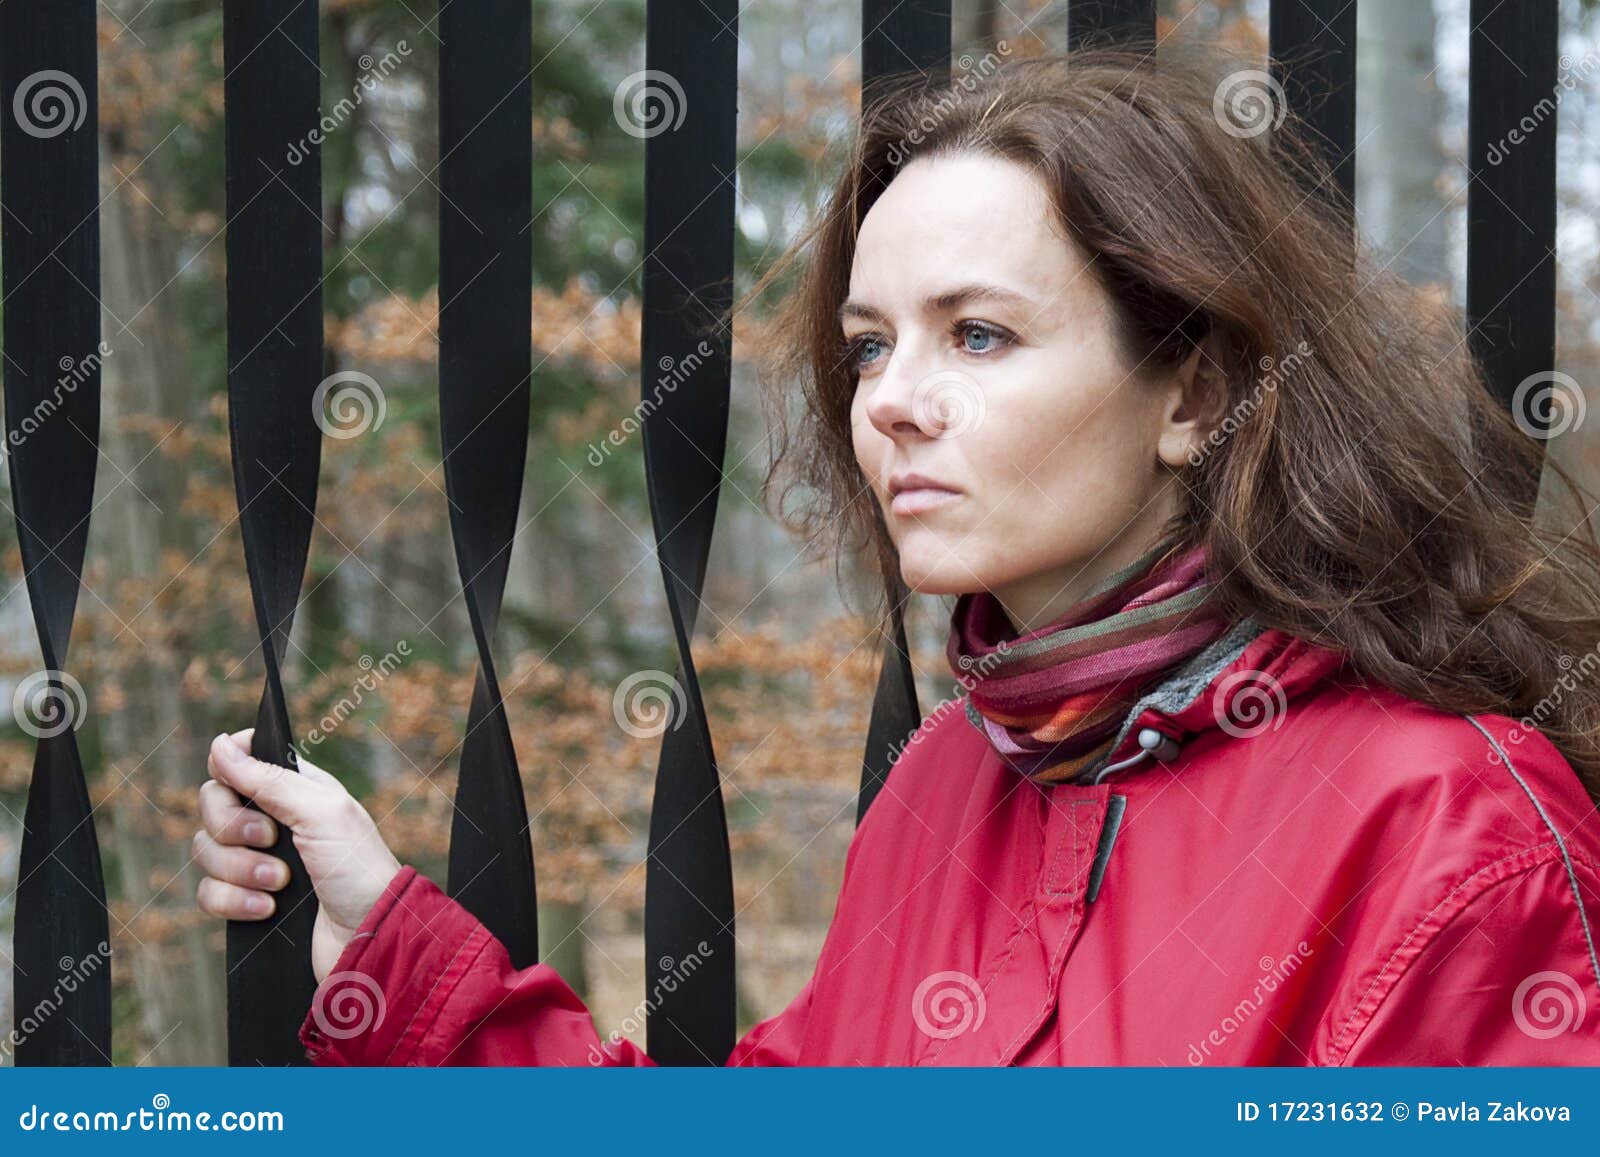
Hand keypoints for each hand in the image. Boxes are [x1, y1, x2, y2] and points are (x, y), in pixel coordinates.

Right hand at [195, 729, 402, 981]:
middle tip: (272, 842)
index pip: (240, 760)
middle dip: (234, 828)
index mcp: (296, 790)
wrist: (368, 938)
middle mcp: (273, 820)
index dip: (228, 767)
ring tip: (280, 883)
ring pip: (205, 850)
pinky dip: (233, 901)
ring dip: (239, 869)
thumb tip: (220, 744)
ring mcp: (257, 861)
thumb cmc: (358, 870)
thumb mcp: (321, 813)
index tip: (237, 784)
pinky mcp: (247, 900)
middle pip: (212, 804)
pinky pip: (208, 891)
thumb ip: (269, 779)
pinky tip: (267, 909)